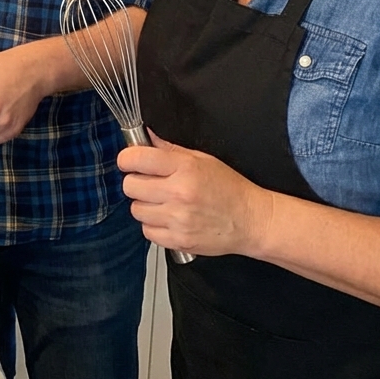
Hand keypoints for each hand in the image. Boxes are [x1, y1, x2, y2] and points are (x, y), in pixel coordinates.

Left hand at [117, 131, 273, 257]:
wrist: (251, 221)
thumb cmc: (229, 188)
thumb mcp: (202, 159)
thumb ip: (170, 149)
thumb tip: (146, 138)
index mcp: (184, 168)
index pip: (136, 159)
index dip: (127, 159)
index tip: (130, 162)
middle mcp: (178, 193)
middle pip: (130, 186)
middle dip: (136, 183)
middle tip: (150, 183)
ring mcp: (178, 219)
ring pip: (136, 210)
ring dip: (145, 205)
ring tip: (163, 203)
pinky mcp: (178, 241)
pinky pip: (147, 231)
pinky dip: (153, 226)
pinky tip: (169, 219)